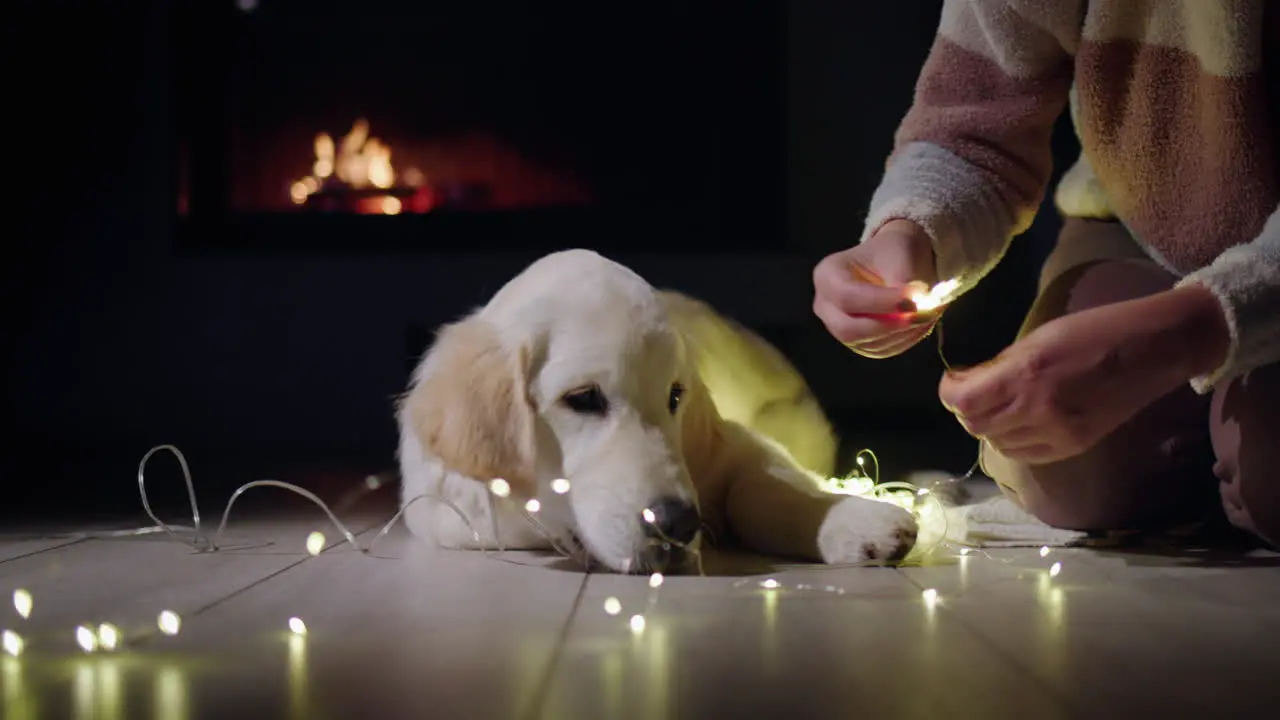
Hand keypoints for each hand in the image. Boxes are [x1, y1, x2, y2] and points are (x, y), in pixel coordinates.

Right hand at [813, 220, 941, 357]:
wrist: (895, 260)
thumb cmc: (892, 252)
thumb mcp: (899, 256)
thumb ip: (902, 284)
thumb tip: (913, 310)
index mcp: (827, 275)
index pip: (847, 297)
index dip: (881, 303)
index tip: (914, 299)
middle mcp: (825, 305)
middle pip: (848, 329)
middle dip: (888, 325)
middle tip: (919, 314)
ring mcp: (838, 327)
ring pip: (867, 343)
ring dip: (901, 334)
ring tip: (926, 314)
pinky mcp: (857, 342)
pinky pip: (879, 350)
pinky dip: (903, 340)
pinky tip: (919, 324)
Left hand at [937, 286, 1230, 463]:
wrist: (1154, 351)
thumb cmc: (1096, 331)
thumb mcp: (1039, 337)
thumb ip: (1002, 364)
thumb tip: (972, 382)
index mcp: (1026, 375)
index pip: (964, 402)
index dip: (950, 392)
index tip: (954, 380)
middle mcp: (1038, 410)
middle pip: (976, 427)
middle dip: (966, 409)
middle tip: (972, 391)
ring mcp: (1058, 434)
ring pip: (998, 444)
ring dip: (990, 426)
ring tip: (999, 404)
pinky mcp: (1075, 446)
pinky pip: (1026, 454)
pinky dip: (1013, 441)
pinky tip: (1019, 422)